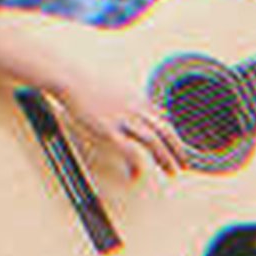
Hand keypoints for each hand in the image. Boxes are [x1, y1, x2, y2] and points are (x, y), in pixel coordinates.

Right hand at [50, 67, 182, 178]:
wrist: (72, 81)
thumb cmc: (89, 87)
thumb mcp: (117, 92)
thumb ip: (131, 104)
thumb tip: (140, 113)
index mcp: (138, 100)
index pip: (163, 120)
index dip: (174, 137)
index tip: (178, 149)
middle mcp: (135, 109)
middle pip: (164, 131)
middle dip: (177, 149)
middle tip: (183, 164)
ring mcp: (123, 119)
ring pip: (153, 141)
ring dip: (165, 157)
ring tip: (171, 171)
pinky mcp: (108, 130)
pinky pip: (129, 151)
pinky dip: (136, 165)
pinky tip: (136, 174)